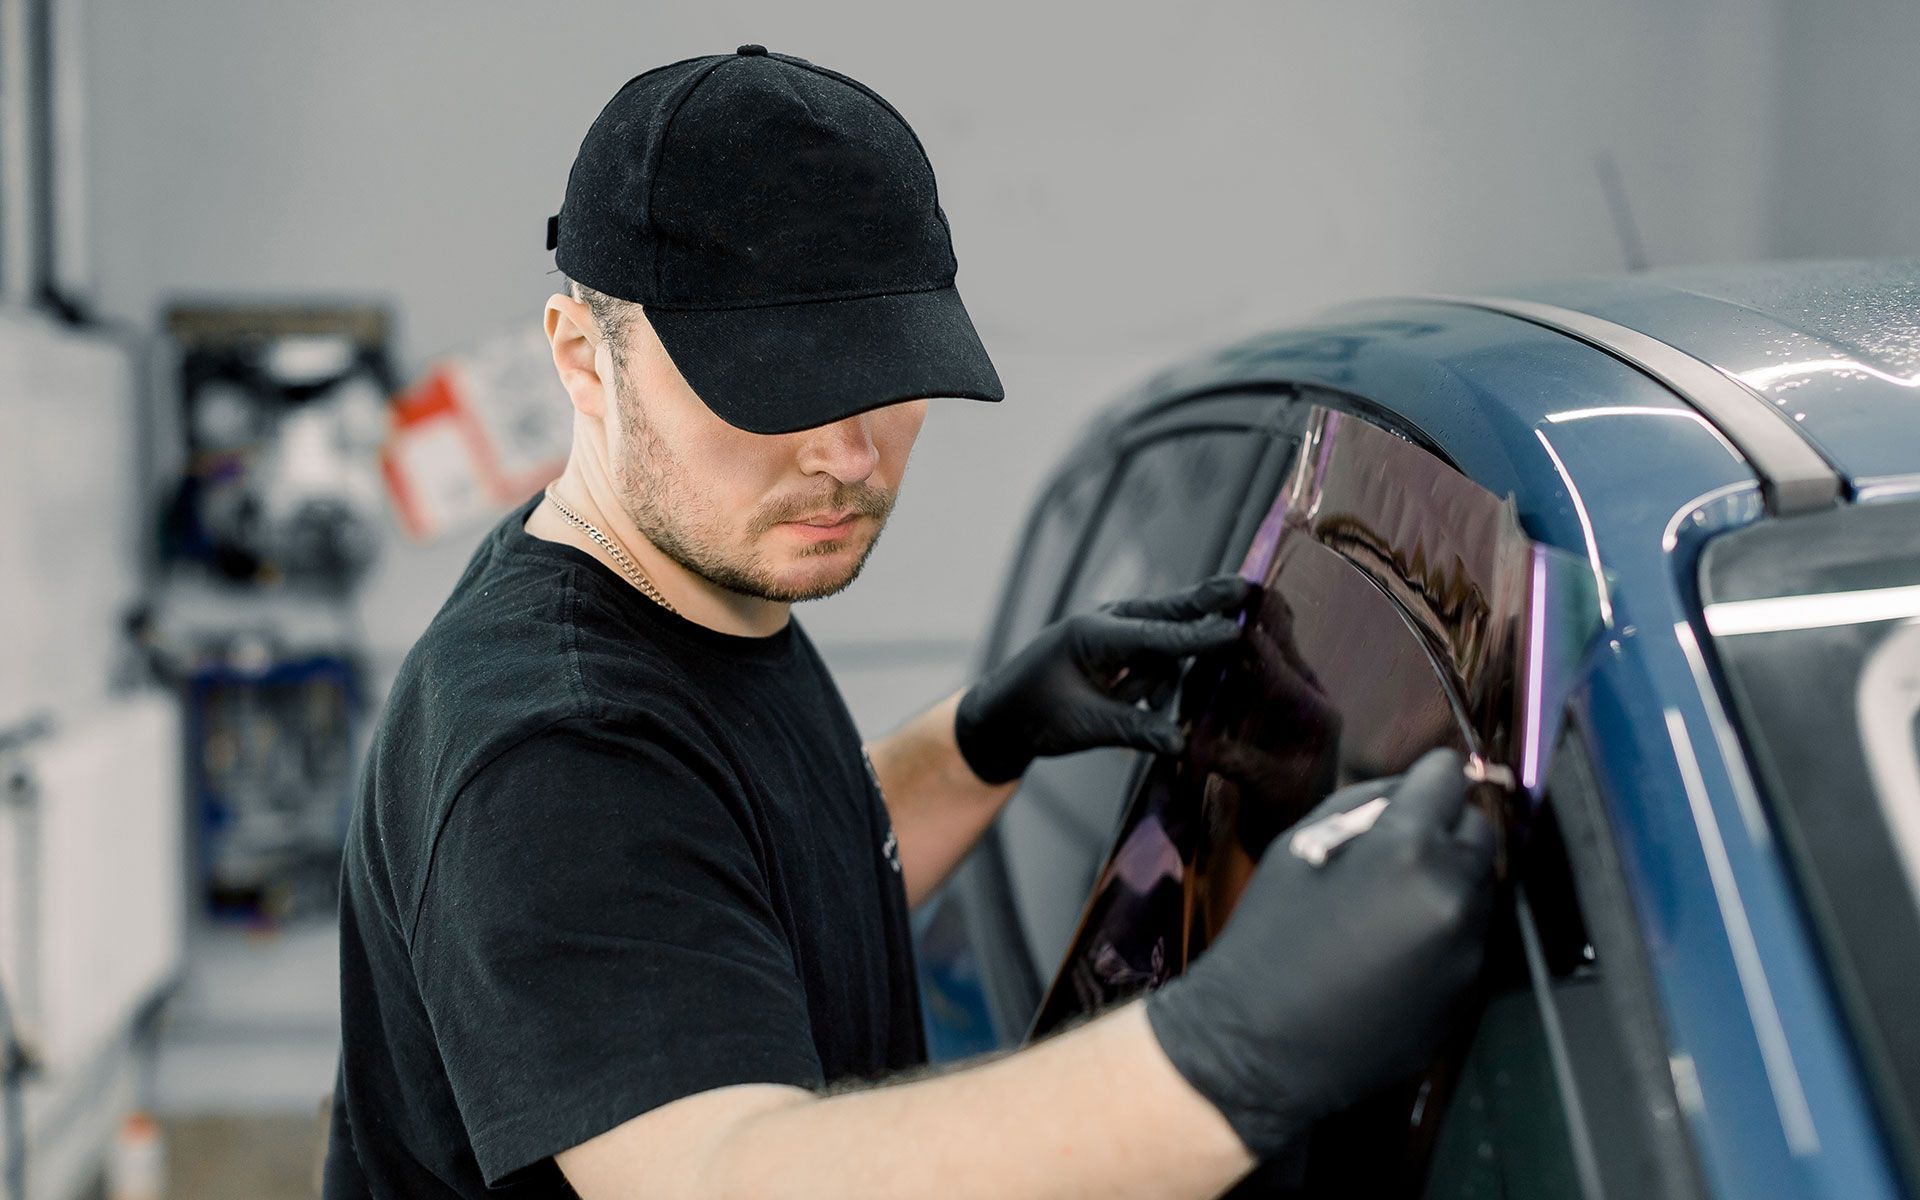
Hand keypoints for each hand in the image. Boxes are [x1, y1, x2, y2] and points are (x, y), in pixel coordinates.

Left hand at [952, 573, 1255, 784]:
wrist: (1001, 715)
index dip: (1197, 636)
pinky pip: (1157, 661)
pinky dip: (1160, 682)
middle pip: (1169, 613)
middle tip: (1249, 587)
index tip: (1236, 631)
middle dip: (1208, 601)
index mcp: (1093, 634)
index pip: (1155, 635)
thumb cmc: (1033, 713)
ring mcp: (1116, 636)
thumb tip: (1182, 744)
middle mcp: (1108, 625)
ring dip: (1167, 674)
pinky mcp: (1122, 652)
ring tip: (1129, 701)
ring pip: (1166, 646)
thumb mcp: (1083, 726)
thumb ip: (1134, 729)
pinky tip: (1151, 708)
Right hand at [1142, 747, 1496, 1159]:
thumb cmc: (1269, 935)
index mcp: (1406, 849)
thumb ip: (1364, 803)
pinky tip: (1398, 948)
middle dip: (1448, 827)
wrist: (1261, 1043)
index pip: (1449, 780)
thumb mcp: (1299, 845)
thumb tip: (1417, 783)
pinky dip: (1446, 930)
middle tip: (1401, 845)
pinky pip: (1471, 939)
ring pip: (1481, 886)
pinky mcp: (1471, 994)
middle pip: (1481, 831)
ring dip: (1450, 879)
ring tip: (1394, 902)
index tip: (1423, 783)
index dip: (1433, 776)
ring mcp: (1469, 950)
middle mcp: (1453, 894)